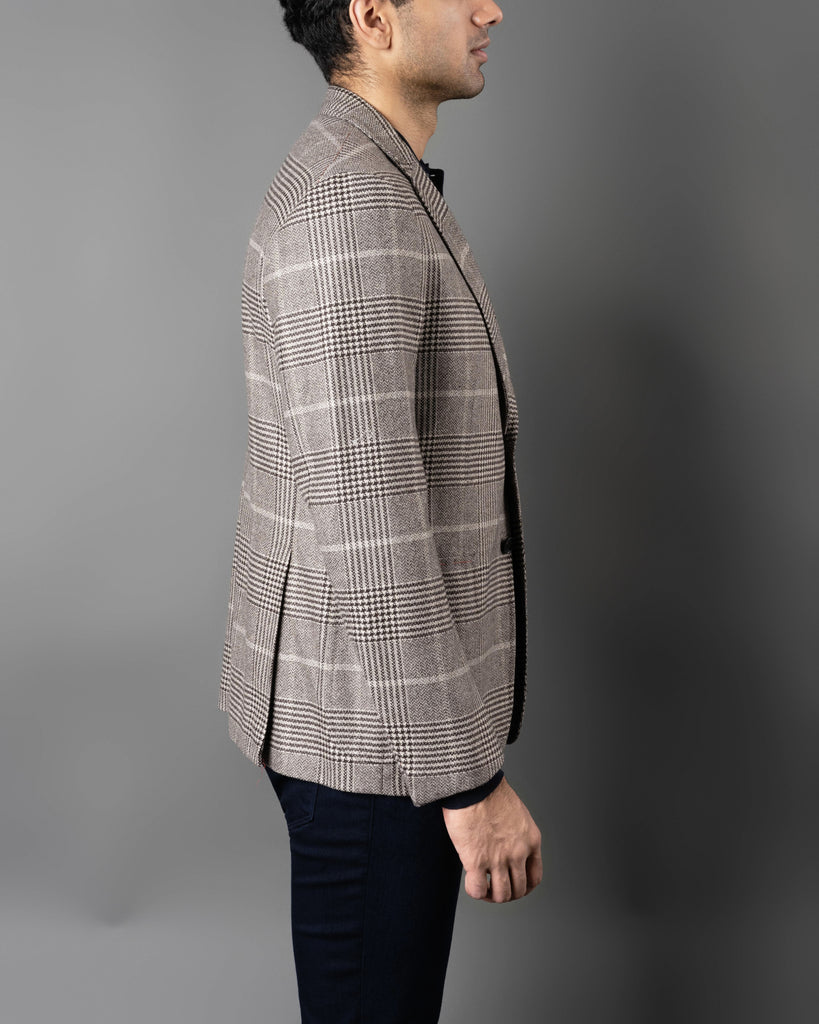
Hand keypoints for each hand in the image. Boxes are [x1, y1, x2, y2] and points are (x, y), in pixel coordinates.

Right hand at [442, 777, 542, 902]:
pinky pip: (478, 891)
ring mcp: (499, 859)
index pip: (535, 877)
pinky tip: (470, 881)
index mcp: (531, 840)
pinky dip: (475, 891)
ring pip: (501, 895)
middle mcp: (519, 853)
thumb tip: (504, 845)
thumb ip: (515, 833)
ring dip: (491, 895)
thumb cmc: (489, 790)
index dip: (524, 887)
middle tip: (494, 887)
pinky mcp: (477, 861)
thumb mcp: (516, 813)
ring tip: (483, 887)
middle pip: (518, 890)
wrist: (474, 783)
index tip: (513, 885)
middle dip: (506, 893)